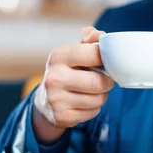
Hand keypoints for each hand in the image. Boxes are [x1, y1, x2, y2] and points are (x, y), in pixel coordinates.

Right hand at [32, 27, 114, 142]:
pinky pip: (93, 112)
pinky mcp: (62, 117)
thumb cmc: (67, 71)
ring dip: (101, 96)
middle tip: (103, 79)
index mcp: (58, 56)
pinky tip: (84, 103)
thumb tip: (100, 35)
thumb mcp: (74, 51)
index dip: (106, 58)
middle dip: (107, 81)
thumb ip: (89, 39)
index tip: (106, 61)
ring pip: (99, 99)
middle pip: (99, 82)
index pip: (94, 54)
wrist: (45, 100)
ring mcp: (56, 99)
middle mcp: (54, 78)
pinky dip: (94, 108)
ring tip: (91, 91)